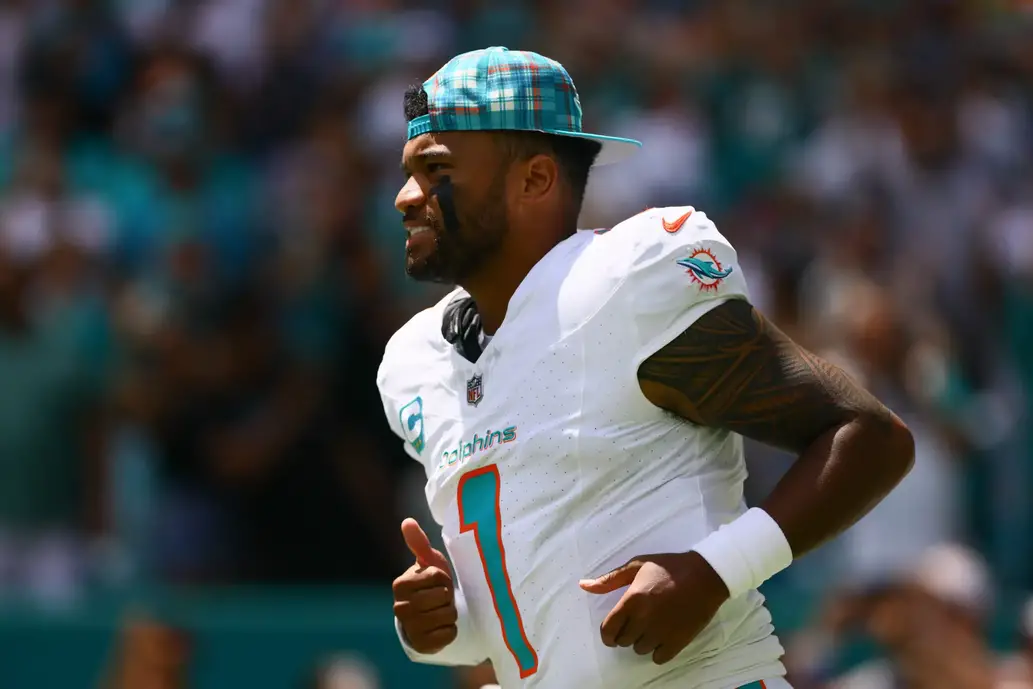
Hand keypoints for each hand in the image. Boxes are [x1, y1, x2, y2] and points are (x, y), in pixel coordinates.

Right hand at [392, 518, 458, 654]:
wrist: (429, 616)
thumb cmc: (430, 584)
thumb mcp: (428, 563)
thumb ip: (419, 543)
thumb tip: (407, 521)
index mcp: (401, 584)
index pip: (438, 576)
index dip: (444, 578)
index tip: (438, 582)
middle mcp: (400, 607)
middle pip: (443, 597)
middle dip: (448, 596)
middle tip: (440, 598)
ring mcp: (410, 628)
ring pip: (448, 615)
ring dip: (450, 613)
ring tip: (441, 611)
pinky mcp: (421, 645)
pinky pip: (449, 634)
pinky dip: (451, 630)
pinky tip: (441, 627)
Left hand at [579, 551, 729, 664]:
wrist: (705, 574)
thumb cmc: (669, 567)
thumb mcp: (637, 565)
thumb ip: (609, 579)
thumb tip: (584, 586)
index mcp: (632, 600)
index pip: (608, 630)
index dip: (607, 635)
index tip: (612, 632)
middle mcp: (644, 619)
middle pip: (623, 641)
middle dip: (626, 634)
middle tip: (636, 622)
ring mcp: (662, 632)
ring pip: (640, 650)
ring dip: (642, 641)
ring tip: (651, 626)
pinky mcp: (678, 641)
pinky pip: (658, 658)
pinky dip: (658, 650)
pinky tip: (663, 636)